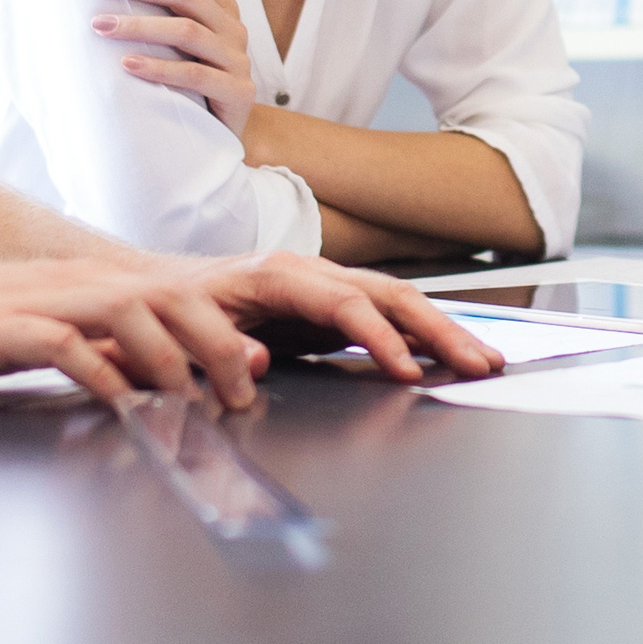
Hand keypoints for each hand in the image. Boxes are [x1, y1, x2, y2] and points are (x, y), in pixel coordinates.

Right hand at [0, 254, 274, 408]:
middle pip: (171, 296)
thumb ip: (108, 352)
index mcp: (94, 284)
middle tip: (243, 395)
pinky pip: (63, 342)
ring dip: (170, 358)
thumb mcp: (52, 334)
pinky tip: (119, 401)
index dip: (227, 328)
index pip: (180, 294)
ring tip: (193, 403)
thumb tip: (168, 382)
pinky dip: (99, 370)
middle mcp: (77, 282)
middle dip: (217, 344)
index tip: (260, 371)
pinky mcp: (1, 326)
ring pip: (129, 310)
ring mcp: (41, 300)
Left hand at [88, 0, 258, 138]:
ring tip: (100, 25)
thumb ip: (166, 7)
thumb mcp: (182, 39)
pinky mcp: (237, 92)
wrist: (224, 130)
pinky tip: (127, 64)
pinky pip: (194, 76)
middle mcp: (232, 26)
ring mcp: (237, 59)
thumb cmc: (191, 80)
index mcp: (220, 5)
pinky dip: (159, 68)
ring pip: (186, 31)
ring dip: (138, 26)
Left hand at [182, 252, 503, 382]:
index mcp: (275, 275)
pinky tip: (450, 354)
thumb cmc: (172, 314)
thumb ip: (218, 347)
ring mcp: (324, 287)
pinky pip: (387, 314)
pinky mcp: (331, 307)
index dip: (377, 336)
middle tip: (477, 362)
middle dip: (437, 329)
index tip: (405, 370)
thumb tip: (252, 363)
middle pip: (387, 294)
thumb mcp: (185, 331)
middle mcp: (309, 273)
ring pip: (397, 301)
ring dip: (443, 331)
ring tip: (485, 359)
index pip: (343, 302)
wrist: (158, 294)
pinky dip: (423, 334)